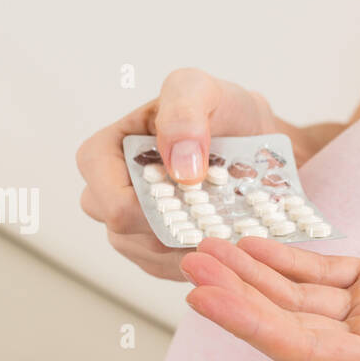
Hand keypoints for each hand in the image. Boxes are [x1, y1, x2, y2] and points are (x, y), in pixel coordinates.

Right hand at [75, 68, 275, 279]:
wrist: (254, 138)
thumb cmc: (220, 109)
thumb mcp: (201, 90)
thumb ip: (184, 114)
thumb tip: (179, 166)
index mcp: (105, 154)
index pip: (106, 200)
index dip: (145, 208)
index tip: (191, 194)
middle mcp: (109, 193)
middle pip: (124, 233)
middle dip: (172, 229)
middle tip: (217, 212)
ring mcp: (131, 227)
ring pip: (150, 256)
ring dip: (191, 245)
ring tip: (227, 222)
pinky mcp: (157, 252)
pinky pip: (171, 270)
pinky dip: (203, 259)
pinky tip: (226, 237)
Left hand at [180, 234, 359, 360]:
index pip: (304, 347)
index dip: (251, 325)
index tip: (205, 298)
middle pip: (287, 320)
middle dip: (236, 297)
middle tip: (187, 263)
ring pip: (296, 293)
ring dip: (249, 275)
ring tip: (203, 247)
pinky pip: (322, 270)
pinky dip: (284, 257)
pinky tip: (248, 240)